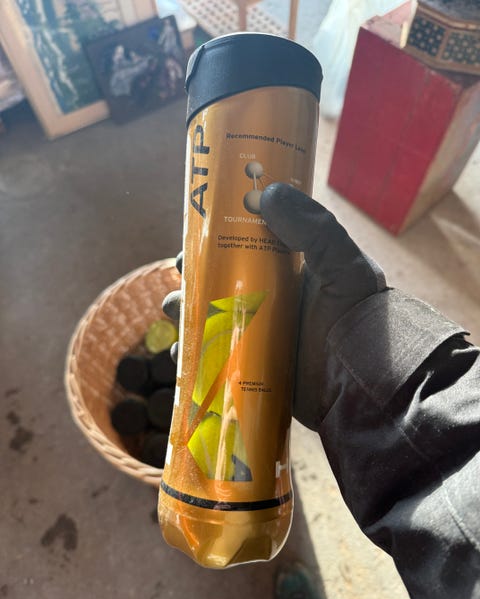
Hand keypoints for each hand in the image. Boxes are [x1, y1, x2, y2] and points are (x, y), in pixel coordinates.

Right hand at [163, 183, 385, 429]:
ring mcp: (258, 335)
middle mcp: (270, 301)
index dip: (218, 238)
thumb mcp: (343, 265)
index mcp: (288, 273)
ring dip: (186, 311)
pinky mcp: (251, 368)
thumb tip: (265, 193)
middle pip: (220, 281)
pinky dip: (192, 354)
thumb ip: (313, 227)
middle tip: (181, 270)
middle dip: (194, 275)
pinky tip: (181, 350)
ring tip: (176, 309)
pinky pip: (213, 357)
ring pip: (210, 317)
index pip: (246, 247)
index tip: (196, 231)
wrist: (363, 383)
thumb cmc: (358, 319)